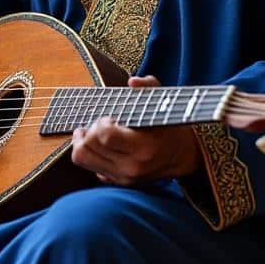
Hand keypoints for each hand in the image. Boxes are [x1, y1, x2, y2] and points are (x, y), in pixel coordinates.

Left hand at [70, 75, 202, 185]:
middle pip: (88, 147)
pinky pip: (89, 168)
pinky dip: (89, 154)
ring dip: (83, 142)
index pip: (104, 136)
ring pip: (83, 159)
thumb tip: (133, 81)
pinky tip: (101, 145)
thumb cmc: (168, 125)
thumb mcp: (163, 102)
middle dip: (89, 131)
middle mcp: (131, 167)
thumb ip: (149, 88)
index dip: (100, 123)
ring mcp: (123, 177)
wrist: (182, 155)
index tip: (110, 118)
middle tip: (102, 123)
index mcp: (143, 147)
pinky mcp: (118, 182)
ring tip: (93, 132)